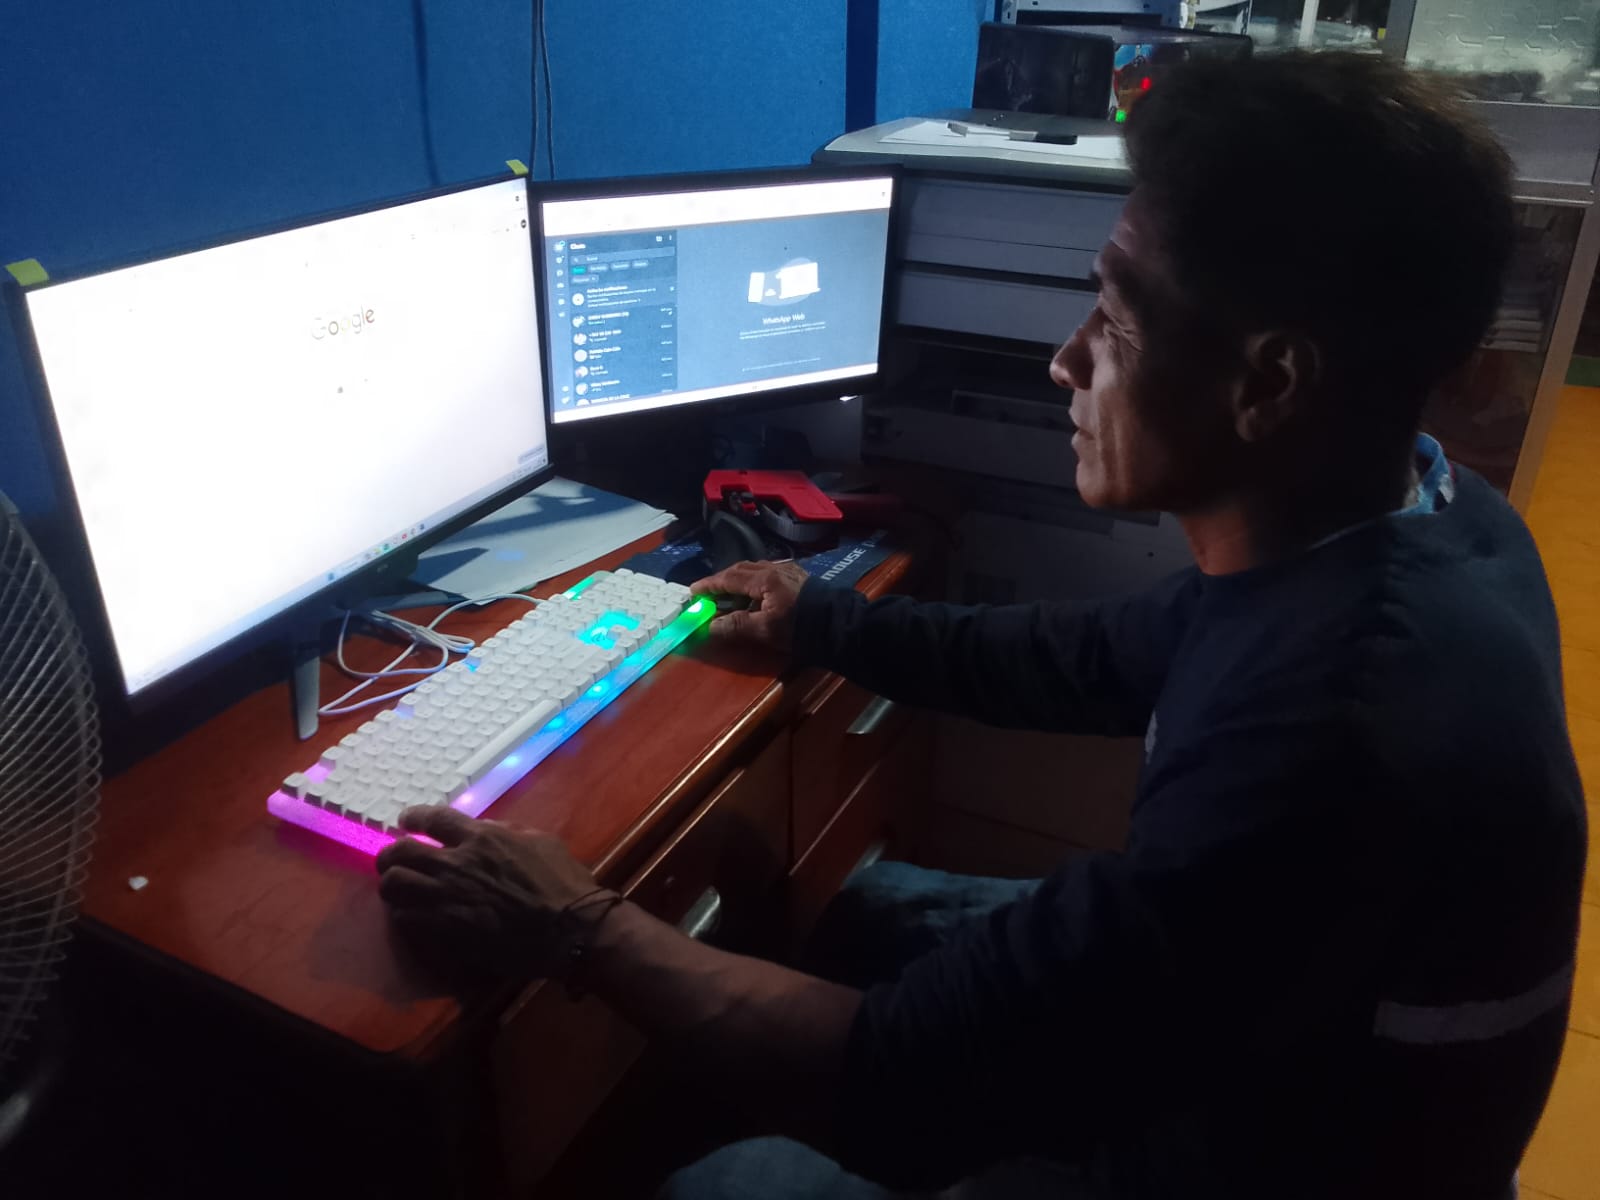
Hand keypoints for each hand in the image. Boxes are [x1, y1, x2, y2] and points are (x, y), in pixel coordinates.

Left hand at [375, 806, 613, 980]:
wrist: (568, 929)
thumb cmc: (562, 882)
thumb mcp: (539, 841)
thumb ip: (506, 832)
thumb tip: (484, 829)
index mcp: (481, 837)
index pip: (432, 818)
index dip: (414, 817)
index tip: (405, 821)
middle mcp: (455, 863)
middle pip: (400, 852)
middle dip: (391, 855)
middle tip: (393, 860)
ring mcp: (446, 898)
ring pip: (394, 886)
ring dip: (393, 885)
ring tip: (398, 889)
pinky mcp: (444, 930)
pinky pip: (405, 919)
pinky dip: (403, 915)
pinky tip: (411, 916)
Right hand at [690, 560, 808, 649]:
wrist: (838, 624)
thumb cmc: (800, 627)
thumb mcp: (765, 630)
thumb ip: (736, 625)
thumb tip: (710, 625)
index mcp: (764, 578)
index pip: (729, 578)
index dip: (709, 584)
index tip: (693, 591)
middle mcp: (774, 569)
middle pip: (741, 569)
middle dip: (722, 580)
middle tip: (708, 592)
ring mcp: (788, 571)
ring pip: (756, 570)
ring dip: (739, 580)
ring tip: (729, 594)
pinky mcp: (799, 578)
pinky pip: (769, 573)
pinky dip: (754, 581)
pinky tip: (756, 594)